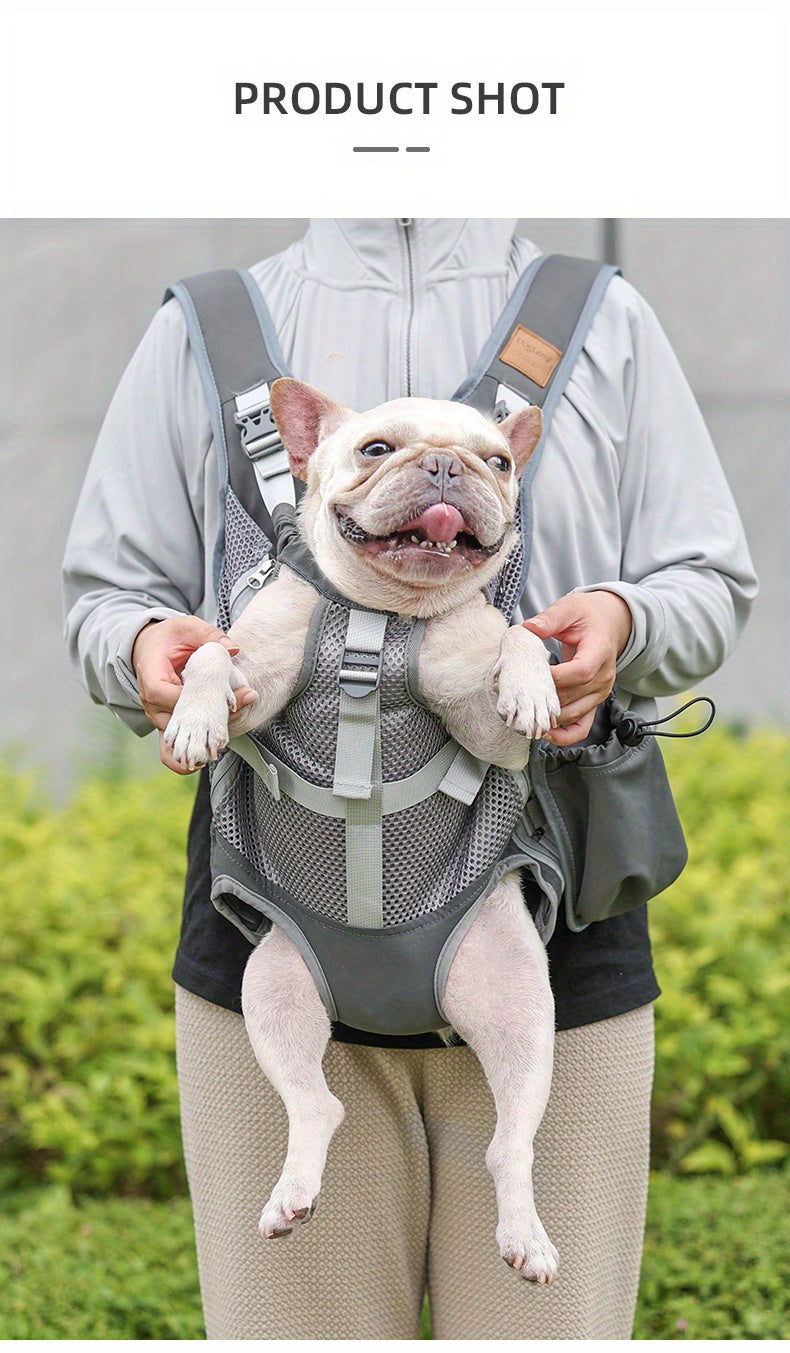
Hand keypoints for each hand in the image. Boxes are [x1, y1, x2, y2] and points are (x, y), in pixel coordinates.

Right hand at [132, 616, 255, 772]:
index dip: (195, 703)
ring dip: (203, 738)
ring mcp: (160, 718)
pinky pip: (179, 745)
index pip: (168, 698)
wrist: (149, 648)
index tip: (223, 699)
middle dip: (207, 723)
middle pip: (177, 723)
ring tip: (227, 734)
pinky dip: (194, 750)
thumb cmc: (167, 638)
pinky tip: (212, 752)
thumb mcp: (186, 627)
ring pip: (179, 739)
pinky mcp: (169, 725)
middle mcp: (152, 704)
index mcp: (151, 678)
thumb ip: (209, 635)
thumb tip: (232, 649)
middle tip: (235, 712)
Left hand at [521, 591, 631, 745]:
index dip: (555, 678)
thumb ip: (550, 618)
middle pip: (573, 696)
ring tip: (524, 714)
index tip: (530, 676)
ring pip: (574, 715)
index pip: (580, 672)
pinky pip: (582, 728)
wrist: (609, 624)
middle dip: (543, 699)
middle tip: (516, 696)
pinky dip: (564, 736)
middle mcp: (603, 677)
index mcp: (600, 651)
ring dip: (549, 718)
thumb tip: (529, 628)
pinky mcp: (593, 703)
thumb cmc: (588, 616)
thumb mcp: (569, 608)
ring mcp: (600, 693)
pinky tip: (545, 732)